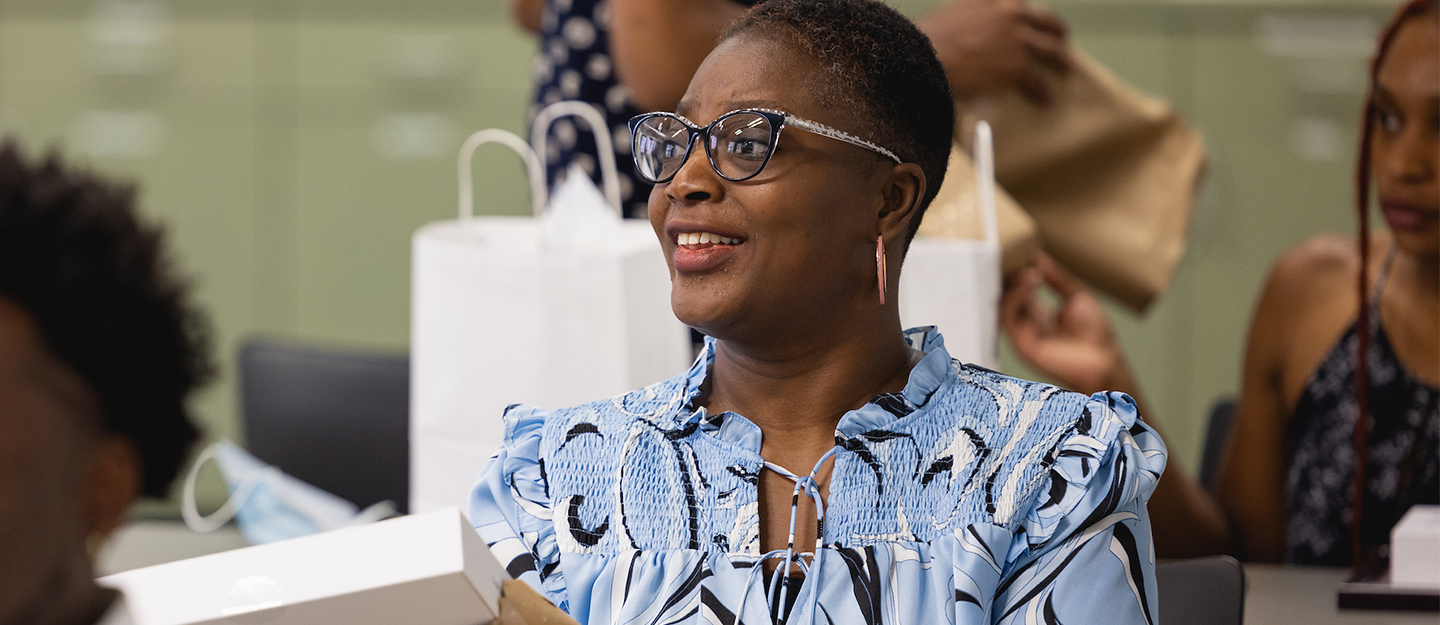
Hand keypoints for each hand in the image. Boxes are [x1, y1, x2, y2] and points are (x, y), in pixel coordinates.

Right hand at [917, 0, 1070, 105]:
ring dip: (1060, 60)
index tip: (1028, 16)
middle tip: (1061, 38)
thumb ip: (968, 19)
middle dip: (1056, 31)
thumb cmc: (925, 43)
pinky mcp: (1017, 67)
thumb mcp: (948, 16)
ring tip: (1065, 69)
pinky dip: (1042, 93)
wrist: (923, 59)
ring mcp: (1016, 39)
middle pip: (1045, 21)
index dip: (1025, 11)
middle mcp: (1009, 12)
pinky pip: (1037, 82)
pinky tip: (1046, 99)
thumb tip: (970, 35)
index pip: (1017, 1)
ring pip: (1050, 50)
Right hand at [999, 254, 1132, 393]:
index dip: (1018, 273)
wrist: (1104, 362)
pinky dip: (1015, 298)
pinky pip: (1009, 318)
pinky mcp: (1021, 344)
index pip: (1019, 290)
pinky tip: (1028, 285)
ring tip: (1028, 272)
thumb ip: (1056, 278)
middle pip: (1007, 297)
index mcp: (1039, 314)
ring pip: (1003, 305)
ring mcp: (1023, 334)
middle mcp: (1027, 324)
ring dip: (1013, 286)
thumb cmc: (1096, 334)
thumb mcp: (1077, 296)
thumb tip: (1039, 257)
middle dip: (1011, 277)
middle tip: (1018, 259)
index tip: (1022, 255)